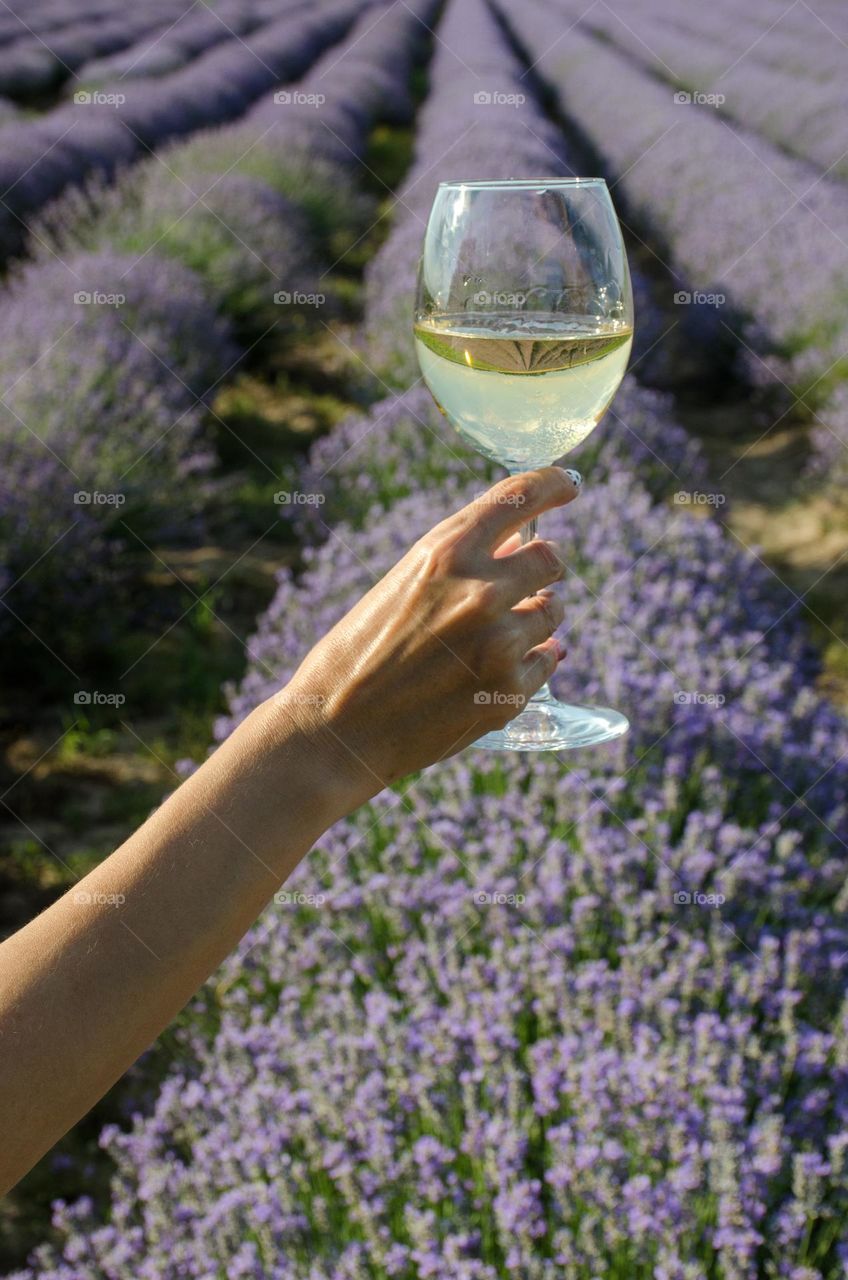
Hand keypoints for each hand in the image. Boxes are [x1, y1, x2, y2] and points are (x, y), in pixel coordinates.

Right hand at [272, 466, 580, 807]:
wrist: (338, 731)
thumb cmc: (360, 653)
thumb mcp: (402, 586)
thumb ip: (460, 563)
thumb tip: (521, 547)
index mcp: (445, 552)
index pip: (519, 497)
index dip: (553, 484)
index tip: (568, 484)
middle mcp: (480, 591)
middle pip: (551, 558)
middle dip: (541, 568)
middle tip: (523, 584)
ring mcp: (500, 644)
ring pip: (553, 612)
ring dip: (533, 618)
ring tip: (487, 640)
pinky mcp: (510, 692)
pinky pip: (546, 661)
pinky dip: (527, 663)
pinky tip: (488, 673)